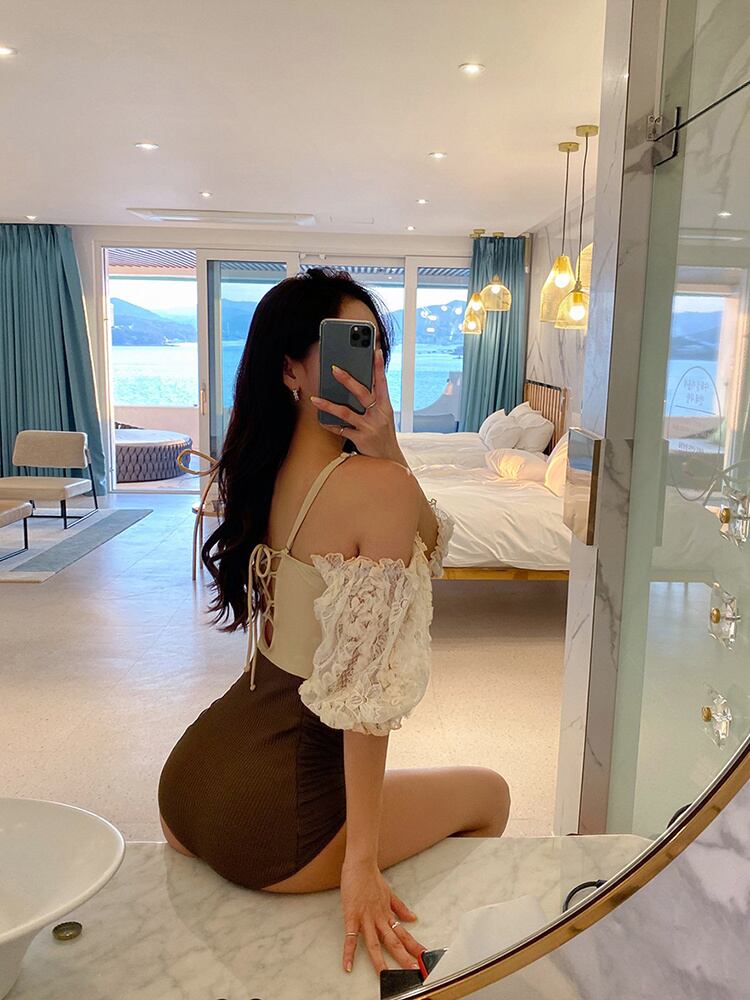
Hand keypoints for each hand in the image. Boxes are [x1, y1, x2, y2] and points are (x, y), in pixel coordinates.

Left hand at [310, 347, 403, 463]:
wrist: (389, 460)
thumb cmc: (383, 434)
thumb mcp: (384, 417)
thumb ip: (374, 402)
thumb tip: (356, 385)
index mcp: (386, 406)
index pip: (382, 383)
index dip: (379, 367)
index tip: (374, 351)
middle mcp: (379, 415)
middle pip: (362, 393)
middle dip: (348, 380)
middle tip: (334, 368)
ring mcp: (369, 427)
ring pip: (345, 413)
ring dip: (328, 405)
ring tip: (314, 398)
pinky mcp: (360, 439)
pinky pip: (341, 430)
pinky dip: (329, 425)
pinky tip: (320, 420)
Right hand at [340, 857, 424, 975]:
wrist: (360, 864)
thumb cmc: (372, 878)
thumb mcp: (389, 893)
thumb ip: (400, 908)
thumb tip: (413, 918)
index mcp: (387, 914)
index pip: (404, 934)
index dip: (414, 946)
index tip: (424, 957)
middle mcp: (379, 919)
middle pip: (393, 941)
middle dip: (403, 957)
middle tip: (413, 969)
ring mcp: (365, 918)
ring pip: (374, 943)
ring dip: (380, 960)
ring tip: (385, 975)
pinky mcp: (351, 916)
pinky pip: (350, 937)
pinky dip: (349, 952)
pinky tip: (348, 965)